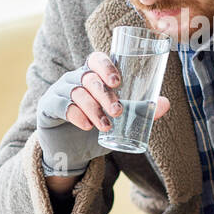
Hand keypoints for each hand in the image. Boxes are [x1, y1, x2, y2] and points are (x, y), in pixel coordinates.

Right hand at [37, 52, 170, 175]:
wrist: (73, 153)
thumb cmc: (98, 129)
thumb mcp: (122, 122)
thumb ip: (142, 112)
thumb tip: (166, 103)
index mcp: (92, 76)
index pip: (96, 60)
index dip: (105, 65)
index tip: (118, 81)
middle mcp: (74, 79)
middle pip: (88, 76)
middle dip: (105, 94)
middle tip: (118, 111)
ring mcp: (59, 92)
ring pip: (76, 92)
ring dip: (93, 109)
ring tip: (106, 126)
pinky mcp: (48, 108)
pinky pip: (60, 105)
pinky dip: (76, 115)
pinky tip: (86, 126)